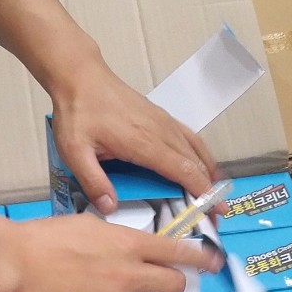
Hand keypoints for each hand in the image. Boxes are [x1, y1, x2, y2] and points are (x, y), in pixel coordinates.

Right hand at [0, 213, 221, 291]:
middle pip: (176, 286)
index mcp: (130, 245)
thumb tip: (135, 250)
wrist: (16, 265)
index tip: (213, 263)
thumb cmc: (47, 239)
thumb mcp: (91, 227)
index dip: (201, 259)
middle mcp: (130, 275)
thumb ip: (120, 241)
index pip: (179, 252)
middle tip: (160, 284)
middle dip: (172, 285)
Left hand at [49, 61, 220, 212]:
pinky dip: (201, 153)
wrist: (81, 77)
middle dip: (210, 190)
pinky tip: (203, 163)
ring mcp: (163, 122)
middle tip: (217, 214)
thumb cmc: (78, 112)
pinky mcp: (160, 116)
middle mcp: (160, 131)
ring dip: (209, 172)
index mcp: (143, 143)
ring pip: (195, 149)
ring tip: (216, 193)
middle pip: (195, 163)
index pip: (182, 170)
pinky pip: (189, 136)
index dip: (201, 191)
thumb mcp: (75, 151)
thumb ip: (93, 181)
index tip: (214, 210)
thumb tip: (110, 208)